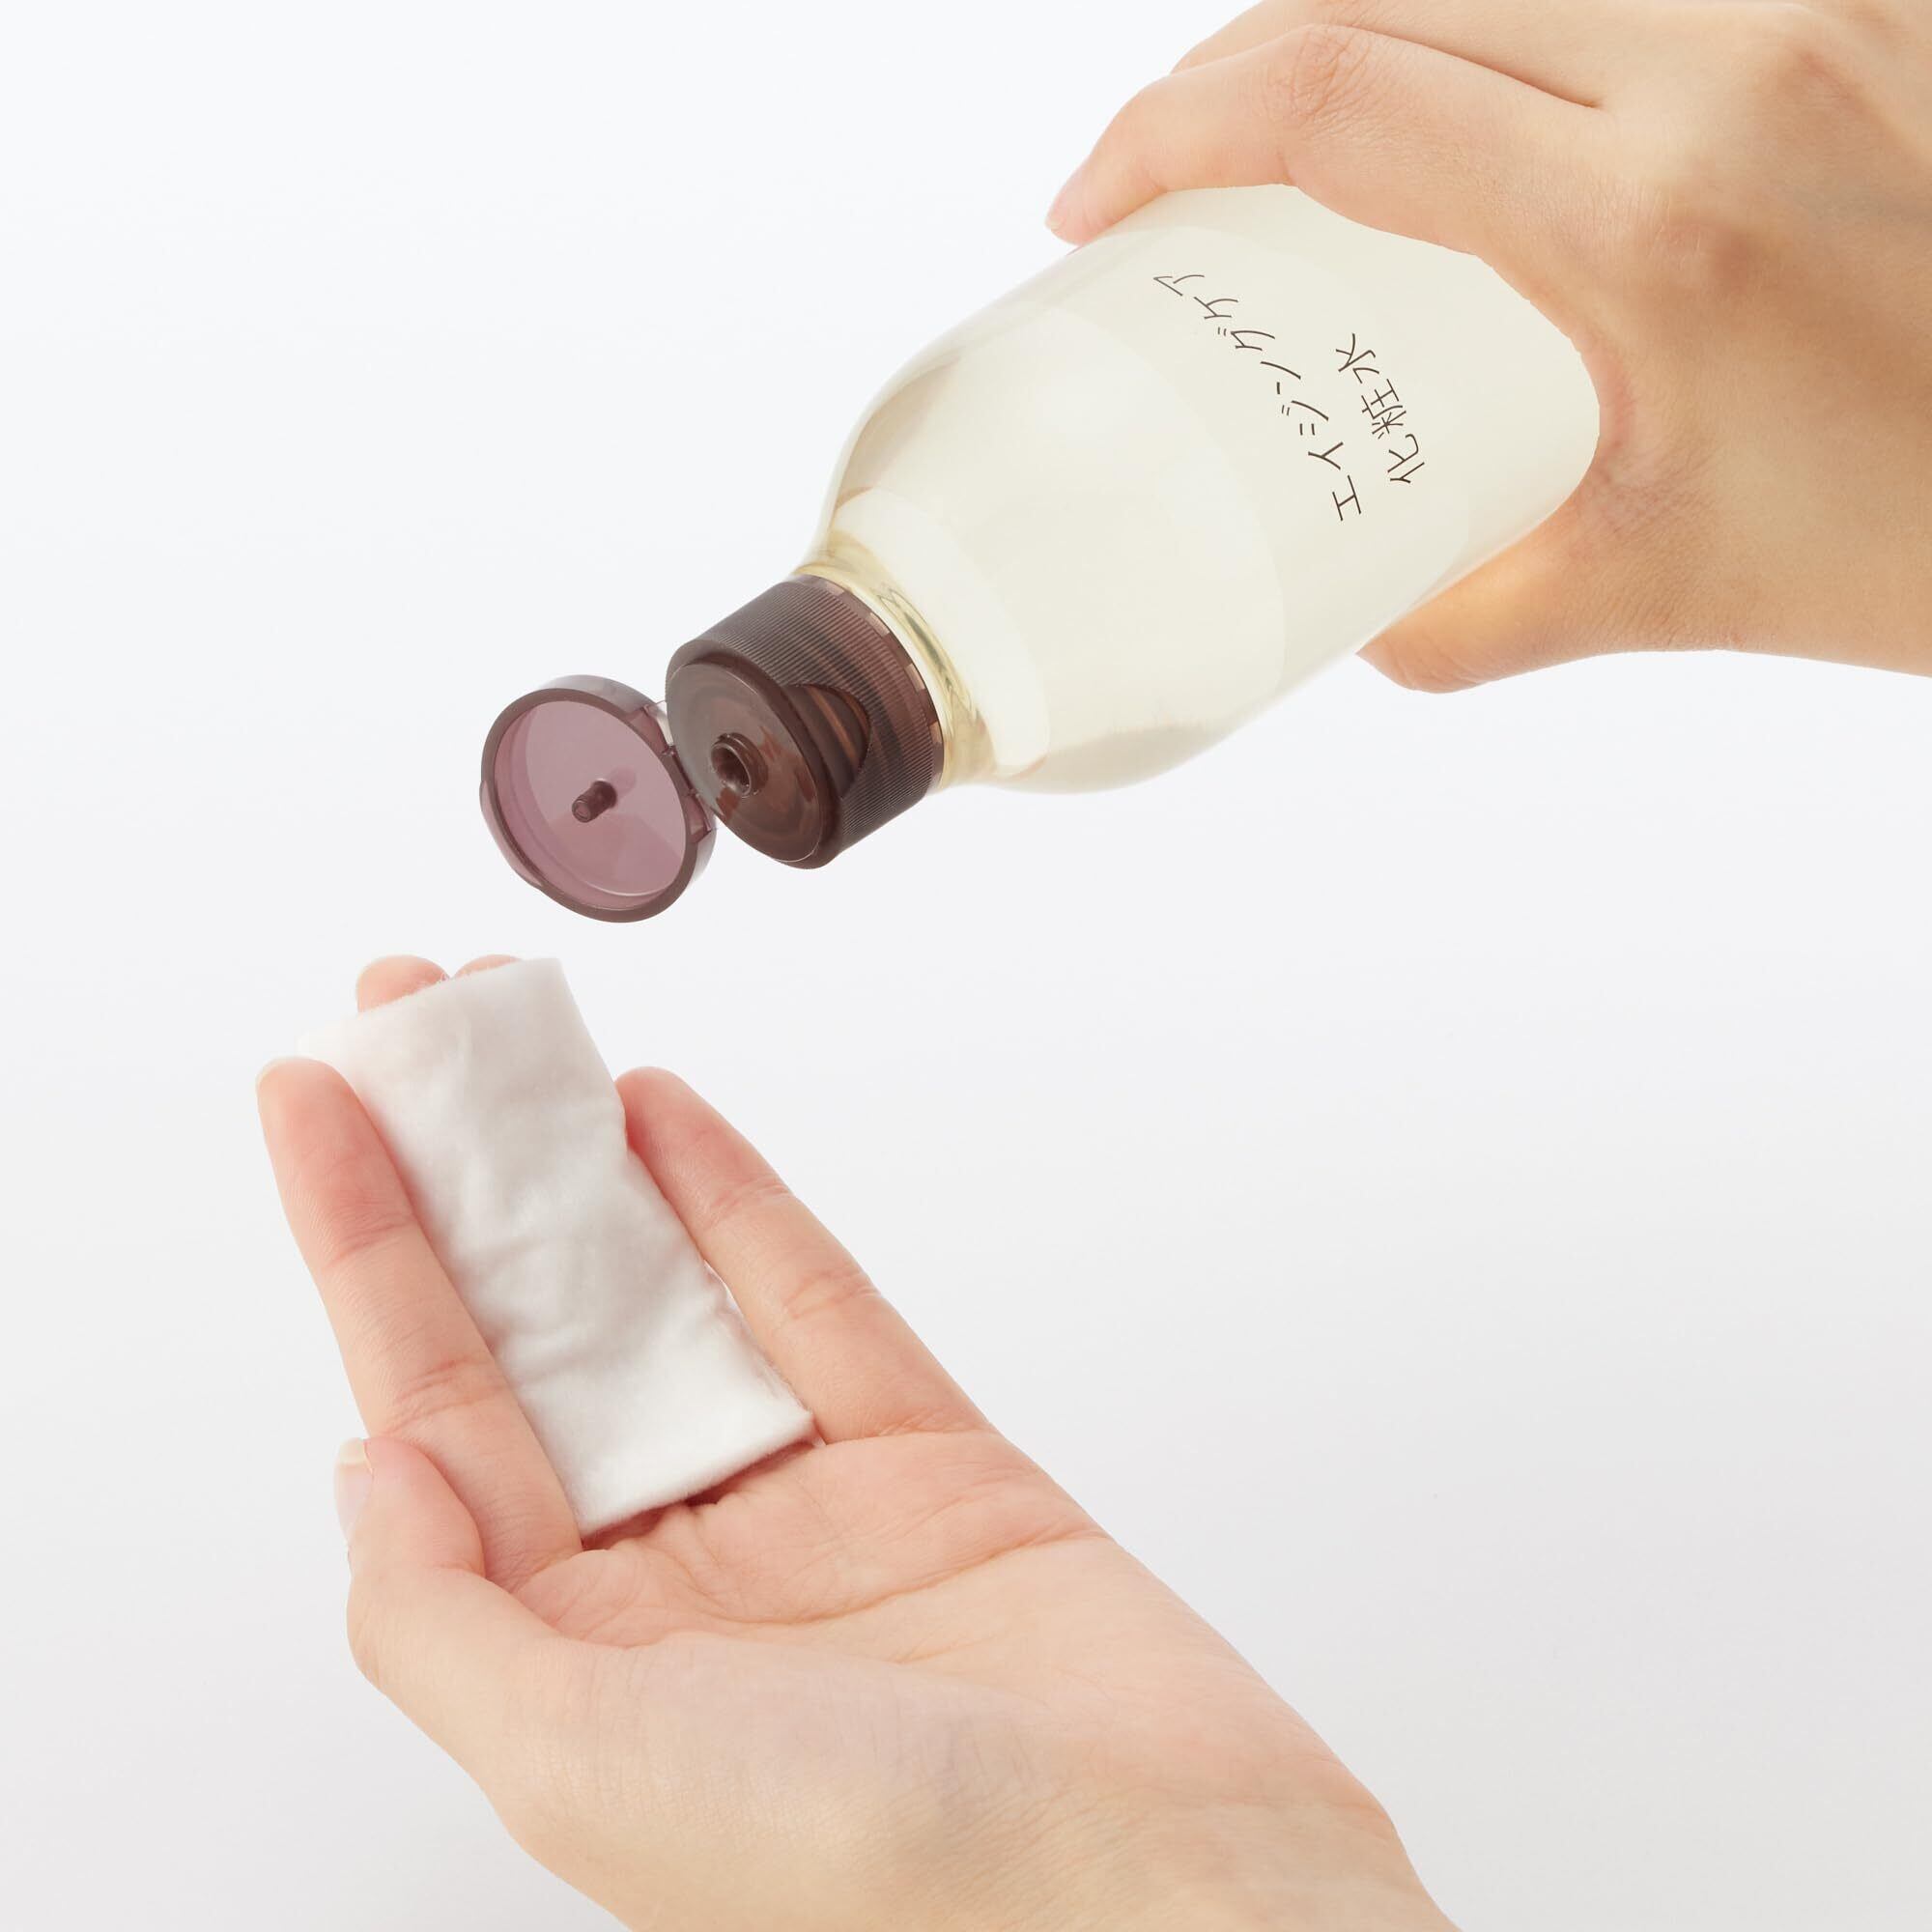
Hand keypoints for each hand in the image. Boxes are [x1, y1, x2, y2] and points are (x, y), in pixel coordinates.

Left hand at [259, 956, 1449, 1931]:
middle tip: (412, 1020)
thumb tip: (369, 1471)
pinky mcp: (929, 1457)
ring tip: (513, 1039)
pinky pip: (811, 1301)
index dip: (364, 1246)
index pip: (435, 1411)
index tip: (320, 1107)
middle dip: (464, 1174)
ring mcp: (804, 1505)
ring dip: (585, 1164)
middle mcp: (675, 1573)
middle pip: (539, 1326)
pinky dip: (735, 1203)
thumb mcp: (582, 1767)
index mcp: (574, 1654)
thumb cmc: (878, 1883)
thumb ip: (446, 1617)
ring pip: (668, 1292)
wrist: (1158, 1886)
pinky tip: (663, 1121)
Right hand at [1048, 0, 1931, 689]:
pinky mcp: (1844, 3)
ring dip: (1354, 40)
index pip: (1338, 100)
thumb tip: (1346, 609)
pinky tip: (1458, 116)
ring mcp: (1799, 7)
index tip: (1095, 205)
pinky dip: (1487, 34)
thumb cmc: (1912, 536)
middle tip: (1166, 186)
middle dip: (1231, 78)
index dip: (1172, 133)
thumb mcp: (1651, 593)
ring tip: (1292, 154)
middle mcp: (1726, 62)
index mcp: (1650, 220)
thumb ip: (1457, 613)